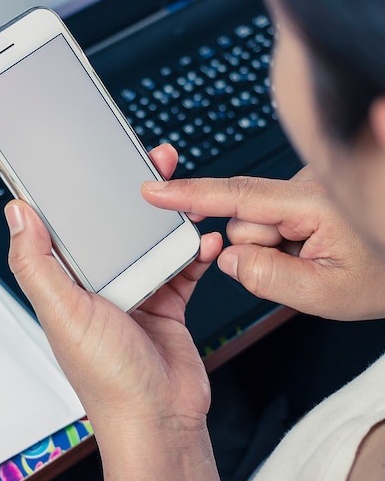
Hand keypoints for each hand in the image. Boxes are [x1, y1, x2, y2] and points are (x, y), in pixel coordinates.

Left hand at [4, 144, 222, 480]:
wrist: (159, 418)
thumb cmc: (108, 379)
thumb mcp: (64, 314)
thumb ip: (37, 264)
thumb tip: (17, 214)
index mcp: (67, 282)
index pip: (65, 225)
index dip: (73, 191)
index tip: (85, 161)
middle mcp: (99, 283)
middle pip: (113, 224)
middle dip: (130, 193)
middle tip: (147, 163)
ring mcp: (134, 290)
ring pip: (150, 239)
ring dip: (168, 218)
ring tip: (184, 196)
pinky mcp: (167, 300)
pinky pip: (182, 265)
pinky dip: (195, 251)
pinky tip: (205, 241)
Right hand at [143, 153, 384, 320]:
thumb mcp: (326, 295)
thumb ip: (267, 278)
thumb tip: (228, 258)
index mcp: (312, 203)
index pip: (236, 195)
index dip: (189, 194)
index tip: (154, 190)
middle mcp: (305, 186)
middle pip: (243, 221)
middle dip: (258, 251)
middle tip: (300, 270)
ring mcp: (304, 188)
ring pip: (255, 225)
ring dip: (273, 249)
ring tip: (313, 260)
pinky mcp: (304, 195)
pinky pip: (270, 222)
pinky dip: (283, 242)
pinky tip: (314, 250)